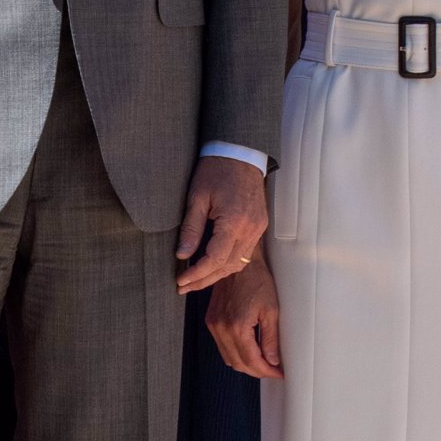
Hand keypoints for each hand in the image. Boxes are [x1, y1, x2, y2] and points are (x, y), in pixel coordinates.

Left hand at [175, 155, 268, 294]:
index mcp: (234, 222)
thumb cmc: (217, 170)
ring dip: (217, 274)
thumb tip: (182, 255)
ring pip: (238, 263)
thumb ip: (191, 228)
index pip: (214, 259)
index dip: (196, 274)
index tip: (180, 281)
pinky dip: (228, 263)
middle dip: (204, 280)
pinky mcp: (259, 226)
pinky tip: (213, 265)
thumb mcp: (197, 196)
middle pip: (227, 267)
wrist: (241, 153)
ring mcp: (257, 228)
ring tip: (196, 280)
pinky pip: (245, 253)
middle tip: (184, 287)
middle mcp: (249, 229)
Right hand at [206, 252, 281, 377]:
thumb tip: (272, 360)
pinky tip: (248, 350)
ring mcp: (213, 324)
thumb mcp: (271, 310)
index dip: (266, 371)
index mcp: (237, 326)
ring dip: (245, 364)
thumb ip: (271, 338)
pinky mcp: (211, 320)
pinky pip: (221, 346)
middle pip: (238, 363)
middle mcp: (221, 328)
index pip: (251, 361)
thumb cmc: (257, 280)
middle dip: (257, 371)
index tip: (278, 373)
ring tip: (263, 362)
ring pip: (228, 358)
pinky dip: (235, 353)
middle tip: (272, 369)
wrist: (240, 262)